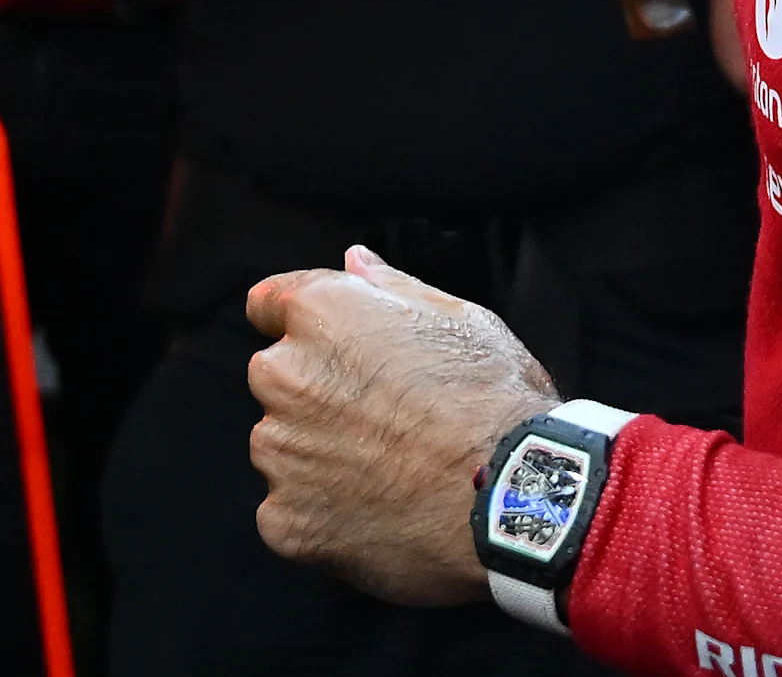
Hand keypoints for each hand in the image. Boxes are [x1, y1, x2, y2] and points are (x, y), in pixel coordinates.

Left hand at [244, 246, 557, 606]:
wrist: (513, 495)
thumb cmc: (492, 399)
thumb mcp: (458, 318)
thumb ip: (390, 287)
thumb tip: (354, 262)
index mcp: (322, 315)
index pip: (268, 304)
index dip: (302, 323)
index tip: (331, 346)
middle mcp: (286, 378)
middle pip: (278, 379)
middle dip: (316, 392)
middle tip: (383, 417)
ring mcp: (281, 454)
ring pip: (283, 446)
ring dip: (317, 454)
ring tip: (387, 469)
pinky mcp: (286, 520)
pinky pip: (289, 511)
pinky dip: (322, 513)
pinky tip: (377, 511)